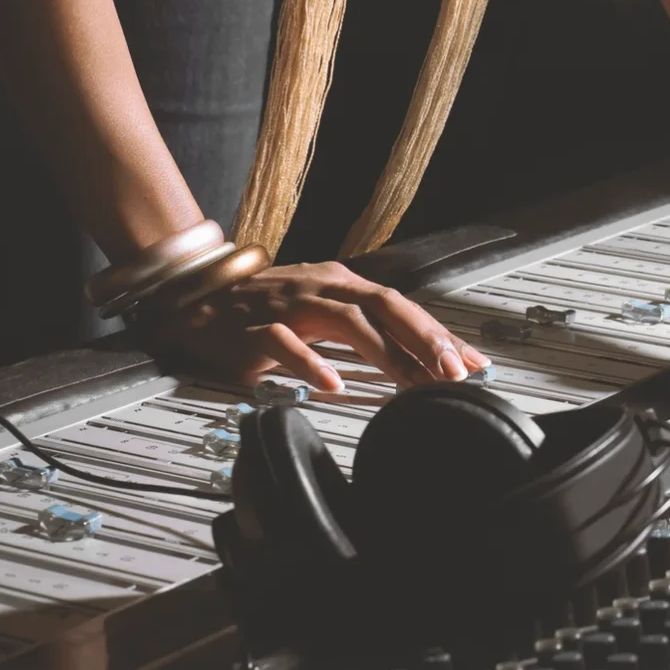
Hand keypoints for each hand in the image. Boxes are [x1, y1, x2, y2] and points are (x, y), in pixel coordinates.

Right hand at [140, 261, 489, 392]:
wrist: (196, 301)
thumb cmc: (264, 311)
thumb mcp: (321, 314)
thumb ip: (365, 333)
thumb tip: (418, 362)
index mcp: (341, 284)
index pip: (402, 306)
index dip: (439, 333)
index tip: (473, 363)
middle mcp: (322, 288)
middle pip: (384, 305)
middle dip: (423, 337)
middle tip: (454, 372)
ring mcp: (288, 305)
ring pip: (345, 321)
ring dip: (383, 351)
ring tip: (410, 381)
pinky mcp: (254, 329)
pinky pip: (286, 344)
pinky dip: (311, 364)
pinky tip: (332, 385)